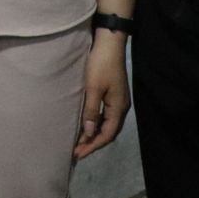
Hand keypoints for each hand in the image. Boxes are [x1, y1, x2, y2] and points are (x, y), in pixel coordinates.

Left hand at [73, 32, 129, 159]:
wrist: (109, 43)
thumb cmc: (100, 65)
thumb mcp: (93, 88)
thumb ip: (91, 111)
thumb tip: (89, 133)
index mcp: (119, 108)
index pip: (107, 135)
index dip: (92, 146)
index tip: (77, 154)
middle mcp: (121, 107)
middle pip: (109, 132)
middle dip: (93, 143)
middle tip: (77, 152)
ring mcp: (119, 100)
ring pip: (107, 124)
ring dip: (94, 133)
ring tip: (79, 141)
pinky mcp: (114, 94)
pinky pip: (106, 115)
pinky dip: (96, 122)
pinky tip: (86, 124)